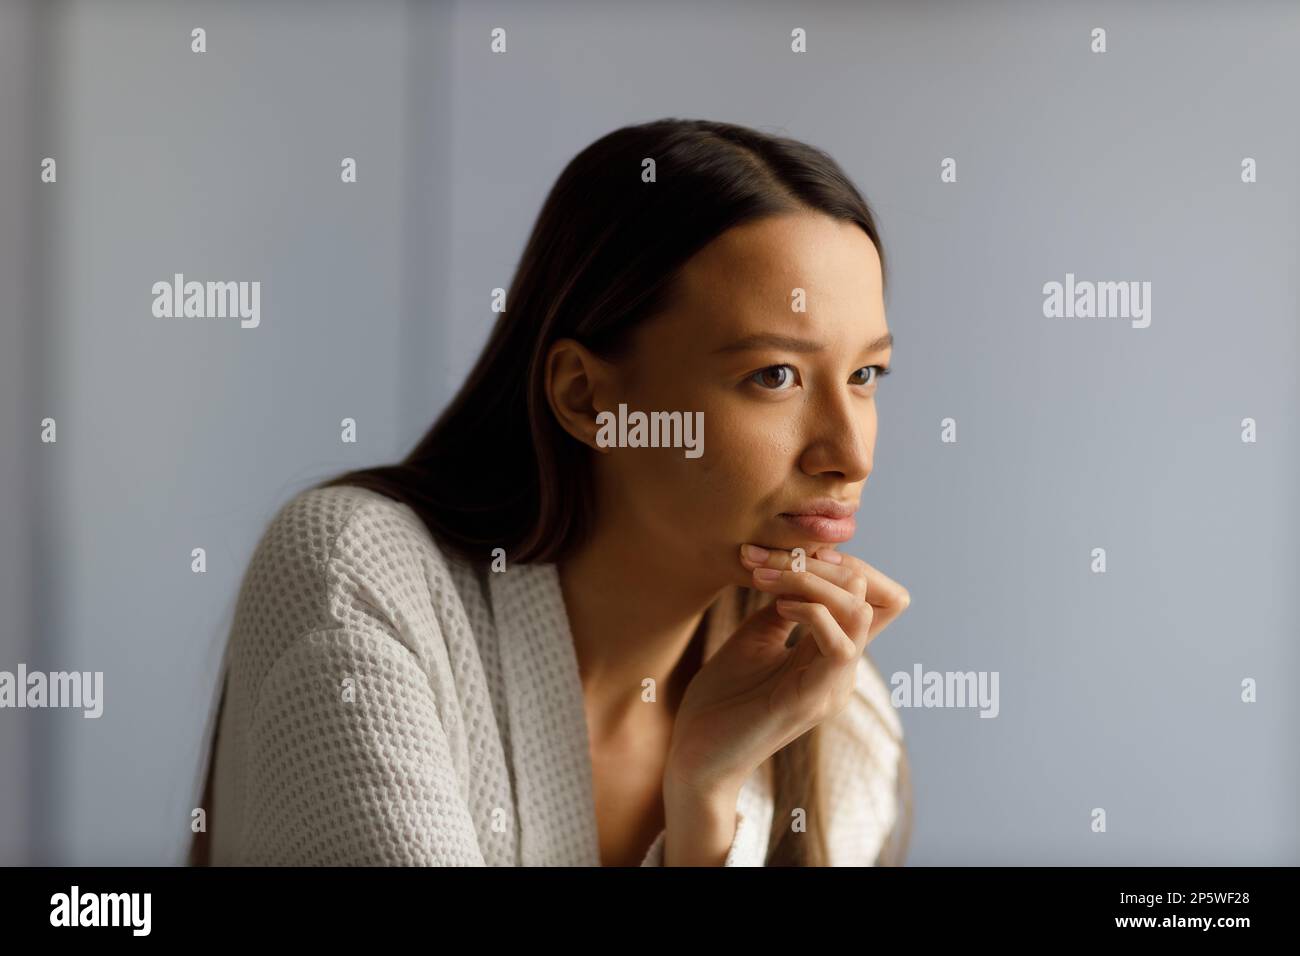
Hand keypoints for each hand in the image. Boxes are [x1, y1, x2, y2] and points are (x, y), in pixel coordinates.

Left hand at [665, 544, 910, 794]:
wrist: (694, 756)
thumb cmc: (720, 700)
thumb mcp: (754, 637)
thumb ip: (782, 604)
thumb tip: (797, 567)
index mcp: (829, 655)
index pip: (873, 597)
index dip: (842, 563)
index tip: (787, 552)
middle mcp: (841, 670)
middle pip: (868, 594)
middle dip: (820, 562)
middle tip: (763, 560)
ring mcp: (832, 685)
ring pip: (859, 612)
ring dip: (812, 582)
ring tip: (766, 580)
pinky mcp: (815, 700)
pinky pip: (841, 646)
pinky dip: (812, 613)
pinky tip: (777, 609)